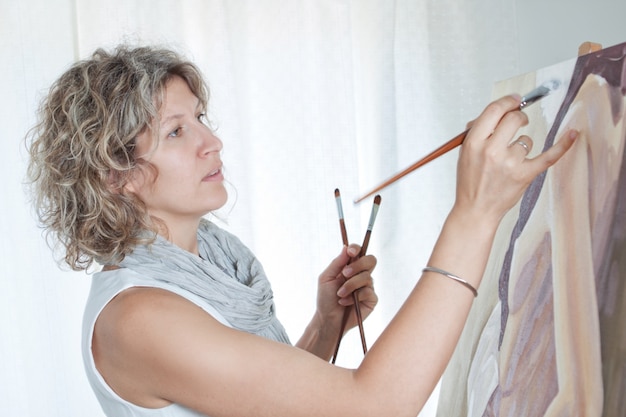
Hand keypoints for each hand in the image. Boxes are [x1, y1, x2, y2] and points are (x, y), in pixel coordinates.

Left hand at [316, 244, 377, 335]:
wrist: (328, 319)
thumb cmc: (326, 298)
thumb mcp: (326, 278)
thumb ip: (337, 263)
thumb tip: (346, 247)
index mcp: (350, 267)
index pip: (359, 252)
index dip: (356, 248)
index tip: (350, 252)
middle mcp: (361, 274)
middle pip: (371, 260)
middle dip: (358, 265)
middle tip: (345, 274)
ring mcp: (368, 286)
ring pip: (367, 277)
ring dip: (351, 285)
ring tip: (340, 294)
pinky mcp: (372, 299)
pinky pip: (368, 292)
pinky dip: (355, 297)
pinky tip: (345, 302)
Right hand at [454, 95, 577, 221]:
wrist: (475, 210)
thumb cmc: (470, 182)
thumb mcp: (465, 153)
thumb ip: (478, 132)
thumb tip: (497, 113)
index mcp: (474, 143)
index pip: (494, 111)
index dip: (507, 101)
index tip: (515, 100)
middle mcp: (491, 151)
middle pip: (513, 119)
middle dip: (519, 117)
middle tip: (520, 121)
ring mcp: (510, 163)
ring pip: (526, 139)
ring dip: (521, 145)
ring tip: (510, 160)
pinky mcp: (524, 174)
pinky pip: (549, 156)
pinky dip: (562, 145)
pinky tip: (572, 134)